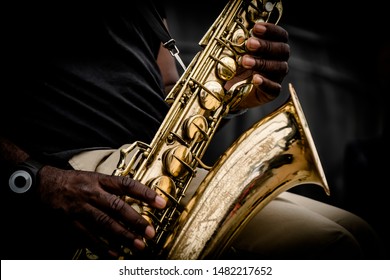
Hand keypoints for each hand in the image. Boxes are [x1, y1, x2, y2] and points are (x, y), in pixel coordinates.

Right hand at [37, 165, 165, 257]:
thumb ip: (114, 187)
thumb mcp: (95, 177)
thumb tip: (138, 197)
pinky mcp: (71, 222)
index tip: (161, 203)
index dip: (145, 193)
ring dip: (123, 236)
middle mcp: (92, 193)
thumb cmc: (74, 181)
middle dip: (135, 221)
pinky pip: (88, 237)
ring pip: (104, 224)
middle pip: (117, 207)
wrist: (44, 184)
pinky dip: (102, 247)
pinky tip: (115, 254)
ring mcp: (81, 209)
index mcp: (100, 180)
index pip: (127, 185)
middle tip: (150, 232)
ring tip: (138, 245)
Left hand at [228, 22, 289, 108]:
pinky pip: (274, 88)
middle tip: (250, 44)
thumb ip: (236, 46)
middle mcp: (279, 61)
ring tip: (246, 61)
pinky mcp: (272, 93)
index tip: (256, 28)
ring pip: (279, 68)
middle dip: (266, 45)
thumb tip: (229, 36)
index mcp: (273, 48)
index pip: (280, 36)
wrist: (232, 94)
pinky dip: (265, 83)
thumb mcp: (235, 56)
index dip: (271, 30)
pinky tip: (256, 79)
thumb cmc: (237, 71)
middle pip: (282, 50)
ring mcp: (277, 77)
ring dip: (262, 63)